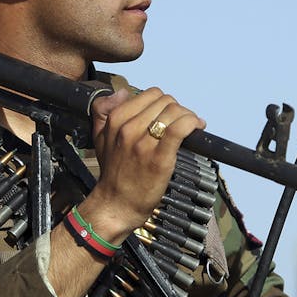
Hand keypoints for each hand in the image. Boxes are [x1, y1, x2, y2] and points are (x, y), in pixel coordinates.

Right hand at [82, 88, 205, 241]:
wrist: (116, 204)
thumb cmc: (113, 173)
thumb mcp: (99, 138)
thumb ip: (104, 111)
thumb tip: (122, 92)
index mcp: (116, 120)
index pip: (151, 94)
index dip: (165, 103)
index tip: (170, 115)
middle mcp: (128, 128)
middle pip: (166, 102)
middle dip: (178, 110)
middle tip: (182, 123)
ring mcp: (144, 143)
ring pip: (175, 112)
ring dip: (188, 117)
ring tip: (191, 128)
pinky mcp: (159, 158)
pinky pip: (180, 129)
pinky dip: (192, 123)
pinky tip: (196, 128)